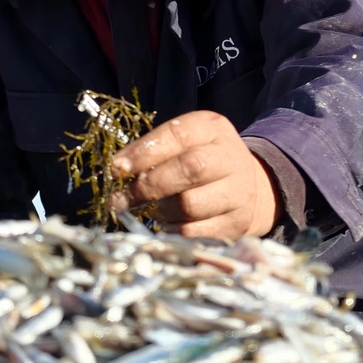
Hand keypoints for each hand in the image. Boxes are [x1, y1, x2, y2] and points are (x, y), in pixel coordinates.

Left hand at [110, 110, 280, 239]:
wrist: (246, 187)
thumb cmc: (200, 161)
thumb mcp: (182, 143)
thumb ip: (152, 151)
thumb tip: (118, 169)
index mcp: (212, 129)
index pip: (177, 135)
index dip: (143, 153)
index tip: (117, 169)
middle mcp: (230, 157)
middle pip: (189, 169)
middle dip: (148, 185)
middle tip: (121, 199)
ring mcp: (237, 193)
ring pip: (189, 205)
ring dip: (160, 210)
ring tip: (151, 209)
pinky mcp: (235, 225)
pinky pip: (194, 233)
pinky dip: (172, 230)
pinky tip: (167, 223)